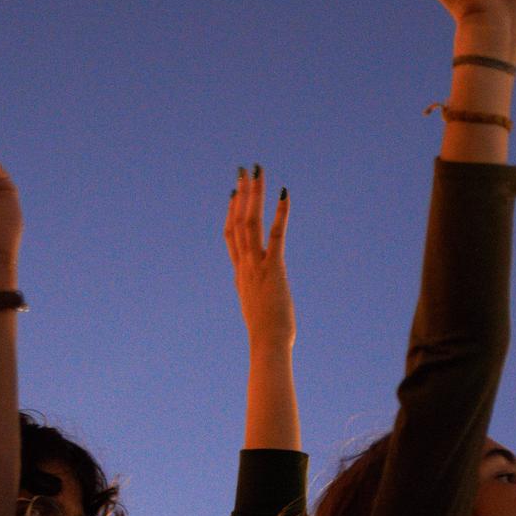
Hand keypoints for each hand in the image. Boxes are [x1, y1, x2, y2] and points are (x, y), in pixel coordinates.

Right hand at [225, 165, 293, 352]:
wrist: (267, 345)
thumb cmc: (266, 337)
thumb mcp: (257, 312)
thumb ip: (255, 301)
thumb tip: (255, 302)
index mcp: (240, 274)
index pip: (231, 237)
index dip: (231, 213)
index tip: (234, 194)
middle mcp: (244, 265)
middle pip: (238, 221)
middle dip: (242, 194)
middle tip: (242, 170)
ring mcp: (256, 265)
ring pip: (251, 222)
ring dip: (255, 194)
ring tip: (257, 171)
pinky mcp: (274, 268)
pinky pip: (276, 235)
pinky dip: (280, 213)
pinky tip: (284, 193)